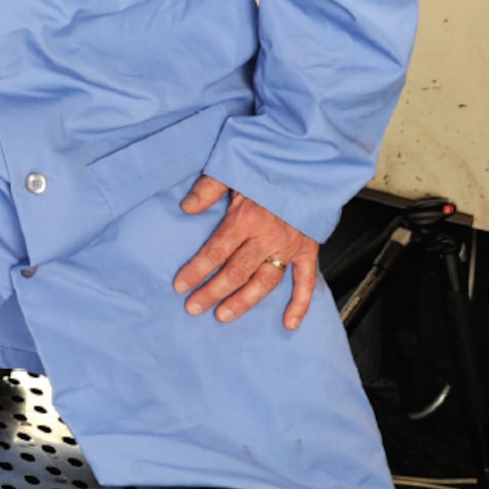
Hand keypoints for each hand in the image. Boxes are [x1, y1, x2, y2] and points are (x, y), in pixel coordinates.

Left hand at [172, 174, 317, 329]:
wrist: (308, 165)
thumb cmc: (267, 167)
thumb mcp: (233, 169)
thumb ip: (208, 188)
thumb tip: (186, 207)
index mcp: (247, 218)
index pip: (216, 252)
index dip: (196, 271)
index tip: (180, 285)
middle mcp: (268, 237)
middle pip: (236, 273)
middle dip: (212, 292)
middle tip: (193, 307)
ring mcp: (290, 246)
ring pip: (265, 282)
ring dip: (244, 302)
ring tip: (223, 316)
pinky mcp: (308, 249)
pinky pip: (306, 281)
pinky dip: (300, 304)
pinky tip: (289, 323)